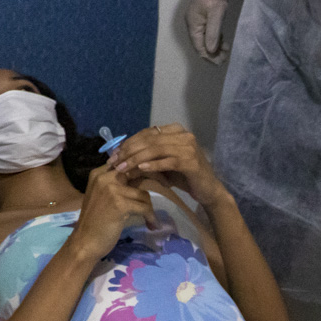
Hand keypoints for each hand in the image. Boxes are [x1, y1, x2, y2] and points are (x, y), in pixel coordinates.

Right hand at [65, 163, 157, 262]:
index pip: (127, 162)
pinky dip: (150, 217)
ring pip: (143, 194)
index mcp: (99, 173)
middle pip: (138, 172)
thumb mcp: (105, 195)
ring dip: (149, 208)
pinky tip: (151, 225)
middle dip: (153, 182)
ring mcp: (111, 189)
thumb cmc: (95, 220)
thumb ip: (119, 183)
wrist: (85, 242)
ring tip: (151, 218)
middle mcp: (104, 177)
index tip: (155, 179)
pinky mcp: (119, 204)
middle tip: (162, 192)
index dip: (143, 169)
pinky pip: (144, 207)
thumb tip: (143, 174)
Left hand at [106, 124, 231, 212]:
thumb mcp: (162, 163)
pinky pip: (168, 161)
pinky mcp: (192, 161)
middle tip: (114, 163)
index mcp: (175, 130)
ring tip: (122, 168)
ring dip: (136, 159)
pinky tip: (141, 168)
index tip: (113, 155)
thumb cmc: (184, 176)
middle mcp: (183, 134)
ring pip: (156, 149)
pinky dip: (153, 164)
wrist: (208, 190)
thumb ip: (146, 156)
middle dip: (128, 151)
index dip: (128, 143)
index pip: (146, 133)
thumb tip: (119, 155)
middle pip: (149, 140)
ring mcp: (189, 147)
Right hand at [185, 0, 229, 63]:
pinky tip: (223, 41)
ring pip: (204, 40)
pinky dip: (214, 39)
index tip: (220, 62)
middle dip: (212, 53)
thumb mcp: (216, 14)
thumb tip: (211, 51)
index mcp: (193, 25)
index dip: (209, 57)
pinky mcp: (203, 18)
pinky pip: (207, 33)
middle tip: (225, 57)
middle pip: (200, 44)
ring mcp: (197, 21)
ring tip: (226, 49)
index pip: (199, 47)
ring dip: (214, 47)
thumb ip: (213, 33)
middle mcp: (192, 25)